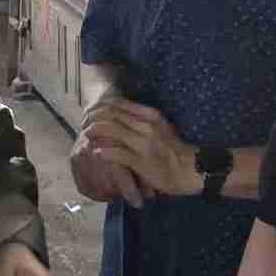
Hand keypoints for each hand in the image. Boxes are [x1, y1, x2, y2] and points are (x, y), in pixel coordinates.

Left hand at [77, 99, 195, 200]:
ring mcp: (144, 143)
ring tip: (86, 136)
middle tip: (83, 123)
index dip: (101, 107)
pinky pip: (118, 154)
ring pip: (112, 131)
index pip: (119, 104)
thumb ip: (142, 120)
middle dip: (94, 118)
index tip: (91, 112)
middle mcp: (147, 125)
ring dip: (96, 132)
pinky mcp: (142, 161)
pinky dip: (104, 152)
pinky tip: (96, 153)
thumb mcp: (160, 128)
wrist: (192, 171)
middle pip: (112, 115)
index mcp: (151, 115)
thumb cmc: (174, 150)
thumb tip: (120, 115)